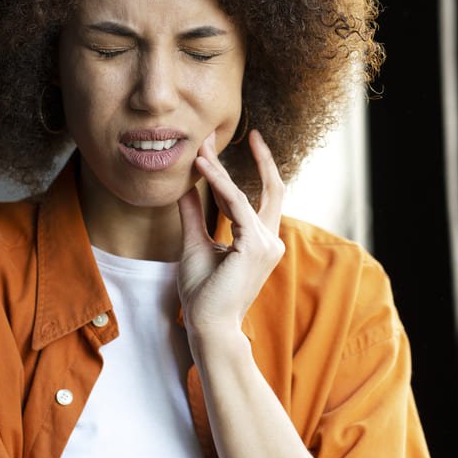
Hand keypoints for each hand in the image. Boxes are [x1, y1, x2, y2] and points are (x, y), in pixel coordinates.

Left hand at [176, 129, 285, 338]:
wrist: (207, 325)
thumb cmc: (203, 294)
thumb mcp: (195, 244)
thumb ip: (193, 215)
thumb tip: (185, 188)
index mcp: (260, 241)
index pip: (255, 198)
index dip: (236, 172)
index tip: (216, 150)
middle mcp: (270, 240)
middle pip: (272, 189)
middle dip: (262, 159)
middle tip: (247, 132)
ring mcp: (267, 243)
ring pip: (242, 194)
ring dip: (218, 170)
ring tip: (198, 150)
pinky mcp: (255, 246)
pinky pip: (235, 205)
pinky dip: (218, 184)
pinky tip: (200, 168)